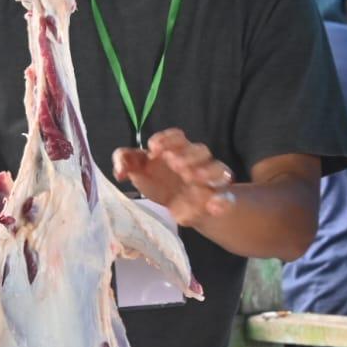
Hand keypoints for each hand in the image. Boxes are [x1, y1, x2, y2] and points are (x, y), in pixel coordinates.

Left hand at [112, 129, 235, 227]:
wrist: (181, 210)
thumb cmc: (160, 183)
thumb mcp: (140, 173)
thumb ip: (126, 163)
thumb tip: (119, 172)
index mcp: (177, 150)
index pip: (178, 136)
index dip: (167, 139)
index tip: (153, 149)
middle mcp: (197, 162)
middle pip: (201, 150)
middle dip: (188, 155)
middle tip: (173, 164)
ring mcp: (210, 181)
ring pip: (218, 169)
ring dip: (206, 172)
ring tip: (191, 178)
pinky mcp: (218, 201)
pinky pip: (227, 198)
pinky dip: (223, 201)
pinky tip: (213, 206)